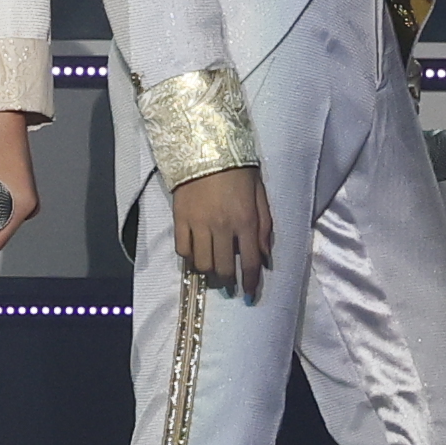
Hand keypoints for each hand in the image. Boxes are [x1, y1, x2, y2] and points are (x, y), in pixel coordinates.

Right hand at [168, 165, 276, 301]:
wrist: (207, 150)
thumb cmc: (239, 173)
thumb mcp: (260, 197)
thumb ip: (264, 228)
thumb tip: (264, 256)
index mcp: (246, 222)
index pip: (249, 262)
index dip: (249, 282)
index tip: (248, 294)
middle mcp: (222, 227)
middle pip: (223, 268)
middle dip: (227, 281)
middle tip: (228, 284)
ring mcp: (199, 224)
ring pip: (201, 262)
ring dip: (208, 272)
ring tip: (211, 271)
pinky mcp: (181, 219)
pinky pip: (182, 248)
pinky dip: (188, 257)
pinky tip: (194, 256)